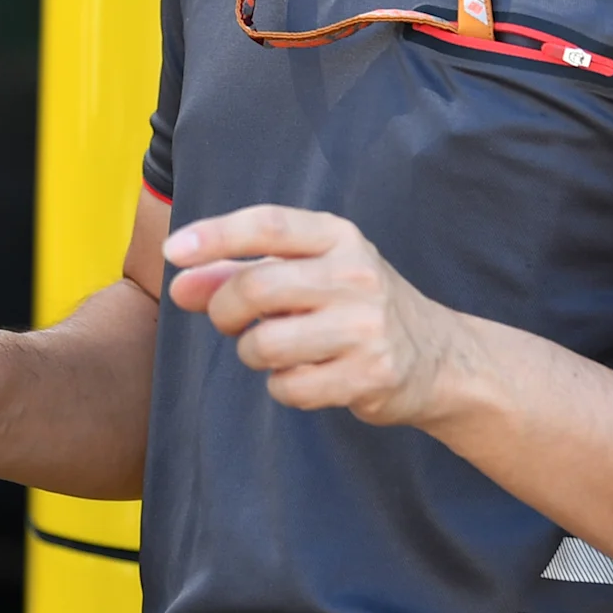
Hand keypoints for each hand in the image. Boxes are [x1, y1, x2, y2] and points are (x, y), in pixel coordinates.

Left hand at [165, 204, 480, 427]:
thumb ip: (240, 272)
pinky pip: (290, 387)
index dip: (213, 236)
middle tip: (226, 321)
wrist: (441, 358)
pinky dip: (282, 387)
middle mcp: (356, 274)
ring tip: (272, 350)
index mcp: (338, 237)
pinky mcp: (370, 375)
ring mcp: (366, 327)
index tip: (172, 252)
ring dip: (251, 353)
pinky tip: (305, 376)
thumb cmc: (354, 306)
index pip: (266, 225)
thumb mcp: (308, 273)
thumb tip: (179, 284)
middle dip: (223, 309)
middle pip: (256, 288)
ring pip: (265, 344)